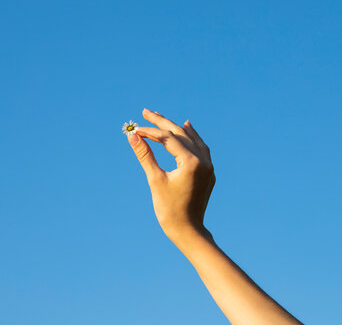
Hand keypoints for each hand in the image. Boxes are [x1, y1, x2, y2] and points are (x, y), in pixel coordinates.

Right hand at [127, 108, 215, 241]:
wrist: (188, 231)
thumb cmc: (168, 209)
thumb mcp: (155, 179)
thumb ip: (145, 155)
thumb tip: (132, 135)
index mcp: (191, 162)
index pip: (168, 138)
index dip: (150, 131)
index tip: (135, 128)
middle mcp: (203, 161)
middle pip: (180, 134)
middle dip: (162, 122)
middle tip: (146, 111)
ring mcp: (208, 166)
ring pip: (192, 139)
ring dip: (176, 128)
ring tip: (163, 117)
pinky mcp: (209, 172)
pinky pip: (201, 148)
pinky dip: (192, 138)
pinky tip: (187, 130)